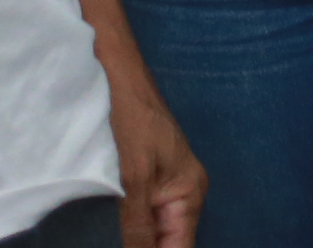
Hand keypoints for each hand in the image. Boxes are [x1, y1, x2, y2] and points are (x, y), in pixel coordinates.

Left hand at [107, 59, 206, 247]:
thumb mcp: (136, 178)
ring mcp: (169, 186)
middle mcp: (185, 194)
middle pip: (172, 240)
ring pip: (159, 230)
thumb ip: (139, 225)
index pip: (181, 247)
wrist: (122, 81)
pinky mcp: (152, 179)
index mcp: (190, 194)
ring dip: (143, 242)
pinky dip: (137, 230)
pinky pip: (148, 215)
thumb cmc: (133, 123)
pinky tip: (124, 238)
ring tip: (123, 243)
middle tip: (123, 247)